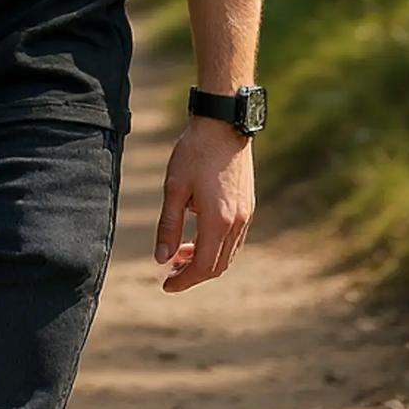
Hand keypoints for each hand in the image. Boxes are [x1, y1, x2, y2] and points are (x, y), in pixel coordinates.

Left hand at [155, 115, 254, 291]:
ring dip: (204, 260)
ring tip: (179, 254)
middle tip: (169, 271)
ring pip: (227, 253)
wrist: (224, 123)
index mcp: (218, 221)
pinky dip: (215, 245)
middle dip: (193, 274)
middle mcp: (237, 223)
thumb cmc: (195, 152)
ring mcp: (246, 214)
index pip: (203, 267)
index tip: (166, 285)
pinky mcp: (248, 204)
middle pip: (217, 265)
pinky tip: (197, 235)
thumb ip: (168, 225)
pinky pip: (234, 239)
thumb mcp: (174, 187)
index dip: (183, 281)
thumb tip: (161, 259)